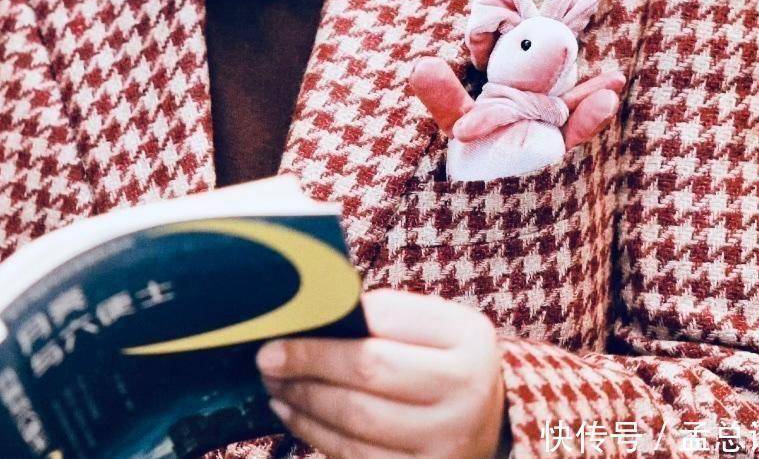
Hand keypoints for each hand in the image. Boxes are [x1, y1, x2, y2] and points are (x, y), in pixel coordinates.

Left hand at [256, 289, 508, 458]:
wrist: (491, 420)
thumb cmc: (446, 358)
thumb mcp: (434, 324)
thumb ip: (385, 315)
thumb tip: (311, 316)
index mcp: (467, 340)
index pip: (384, 325)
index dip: (329, 328)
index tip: (284, 324)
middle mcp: (465, 395)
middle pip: (369, 375)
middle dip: (308, 364)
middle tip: (266, 358)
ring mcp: (447, 445)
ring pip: (356, 423)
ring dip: (303, 402)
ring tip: (274, 385)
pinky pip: (356, 457)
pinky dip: (317, 434)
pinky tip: (295, 414)